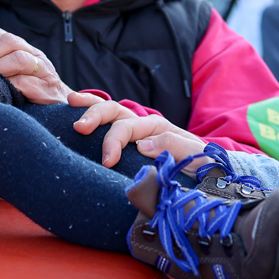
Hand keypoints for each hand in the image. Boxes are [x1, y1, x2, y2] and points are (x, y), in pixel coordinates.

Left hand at [0, 28, 69, 103]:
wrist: (61, 107)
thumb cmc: (30, 90)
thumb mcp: (15, 72)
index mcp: (24, 48)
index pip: (2, 33)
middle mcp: (35, 55)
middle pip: (10, 41)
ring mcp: (43, 71)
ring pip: (18, 59)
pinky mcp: (47, 89)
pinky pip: (24, 82)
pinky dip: (8, 85)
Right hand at [66, 91, 208, 169]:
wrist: (208, 175)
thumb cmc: (202, 166)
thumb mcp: (197, 156)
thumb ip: (175, 146)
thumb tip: (142, 145)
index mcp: (157, 127)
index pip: (128, 127)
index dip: (114, 141)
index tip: (107, 161)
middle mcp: (142, 125)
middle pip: (114, 110)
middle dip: (95, 116)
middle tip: (79, 128)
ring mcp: (133, 131)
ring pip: (108, 110)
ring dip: (89, 106)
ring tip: (70, 103)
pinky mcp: (126, 143)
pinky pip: (106, 124)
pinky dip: (89, 112)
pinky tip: (72, 110)